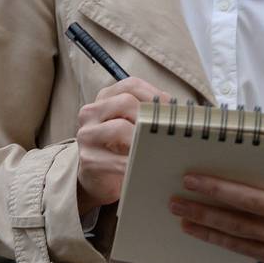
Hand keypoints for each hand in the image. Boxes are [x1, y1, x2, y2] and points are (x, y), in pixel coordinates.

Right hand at [76, 77, 172, 212]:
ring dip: (143, 139)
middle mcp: (91, 112)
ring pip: (119, 128)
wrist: (97, 177)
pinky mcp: (88, 159)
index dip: (154, 94)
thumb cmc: (120, 147)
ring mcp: (86, 135)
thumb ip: (149, 114)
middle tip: (168, 131)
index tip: (171, 108)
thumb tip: (177, 112)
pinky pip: (116, 159)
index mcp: (105, 98)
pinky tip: (149, 168)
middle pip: (125, 102)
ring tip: (160, 149)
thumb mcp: (132, 125)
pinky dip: (136, 164)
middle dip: (150, 116)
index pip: (131, 85)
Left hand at [168, 115, 263, 262]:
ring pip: (238, 229)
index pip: (258, 181)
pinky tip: (192, 228)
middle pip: (246, 206)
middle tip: (179, 193)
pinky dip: (213, 238)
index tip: (191, 177)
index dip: (222, 183)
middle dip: (209, 201)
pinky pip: (238, 247)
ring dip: (205, 220)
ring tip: (179, 209)